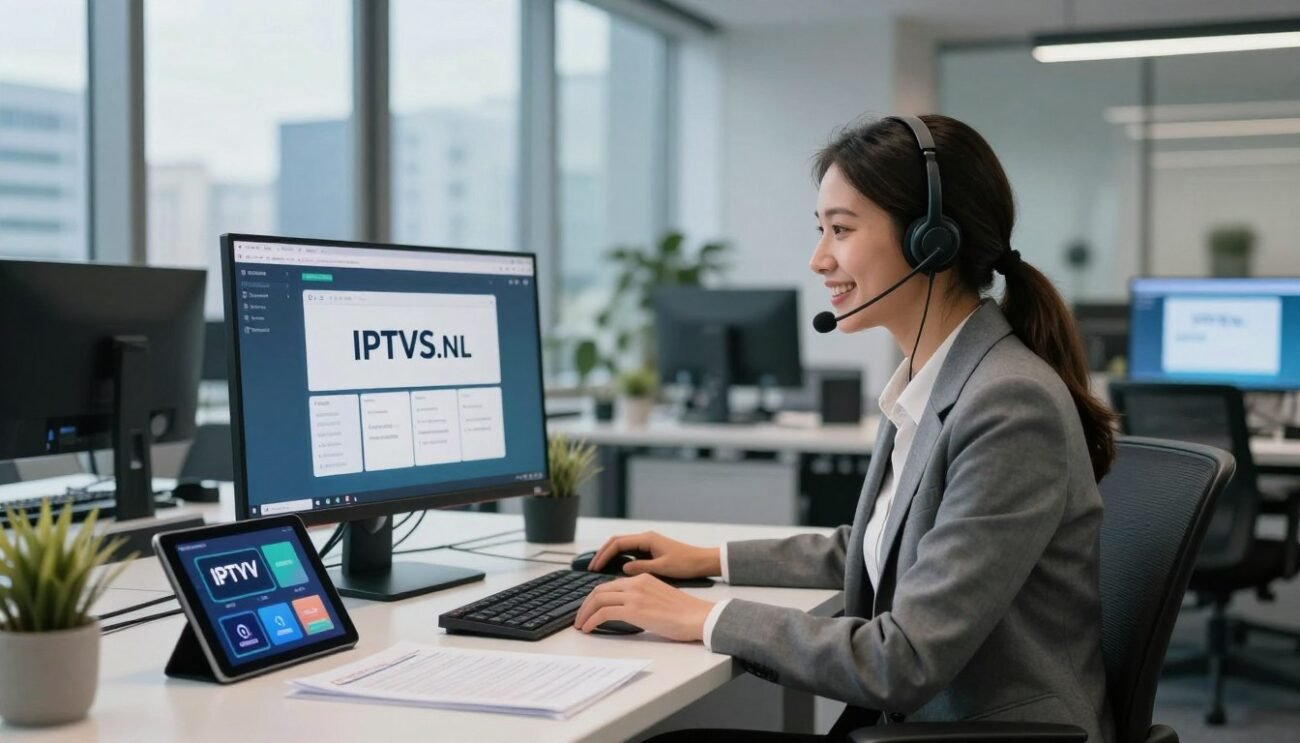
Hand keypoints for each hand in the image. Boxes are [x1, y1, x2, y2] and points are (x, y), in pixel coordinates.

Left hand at [574, 574, 714, 641]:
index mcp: (643, 578)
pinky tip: (588, 629)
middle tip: (580, 617)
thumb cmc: (685, 613)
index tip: (589, 608)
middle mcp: (636, 583)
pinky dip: (591, 620)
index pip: (611, 585)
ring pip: (598, 599)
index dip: (596, 597)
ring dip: (584, 613)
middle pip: (600, 590)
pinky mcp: (634, 610)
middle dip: (585, 604)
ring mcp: (634, 595)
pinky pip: (603, 613)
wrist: (698, 616)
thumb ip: (642, 598)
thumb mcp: (659, 598)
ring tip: (580, 625)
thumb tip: (628, 611)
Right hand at [587, 531, 719, 578]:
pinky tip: (613, 569)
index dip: (603, 555)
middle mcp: (645, 538)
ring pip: (621, 547)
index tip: (594, 567)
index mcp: (647, 539)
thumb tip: (623, 568)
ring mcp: (647, 544)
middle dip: (602, 554)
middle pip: (616, 542)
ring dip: (609, 556)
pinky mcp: (650, 550)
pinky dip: (618, 558)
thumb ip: (642, 567)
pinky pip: (629, 552)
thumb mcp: (663, 567)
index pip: (617, 543)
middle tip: (591, 568)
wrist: (703, 561)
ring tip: (598, 569)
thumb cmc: (686, 563)